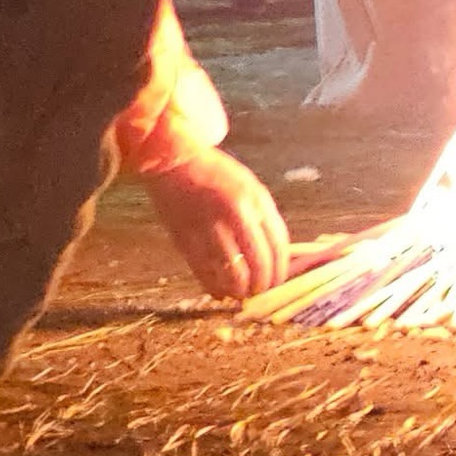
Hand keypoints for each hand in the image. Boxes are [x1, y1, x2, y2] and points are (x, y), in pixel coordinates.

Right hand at [144, 148, 291, 298]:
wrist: (174, 162)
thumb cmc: (216, 175)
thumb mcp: (249, 187)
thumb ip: (263, 216)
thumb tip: (276, 254)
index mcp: (255, 199)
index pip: (277, 244)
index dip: (280, 268)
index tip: (280, 281)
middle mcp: (234, 214)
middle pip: (258, 261)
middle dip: (263, 283)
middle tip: (262, 291)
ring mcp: (208, 227)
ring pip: (231, 273)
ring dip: (240, 290)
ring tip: (242, 294)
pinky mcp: (185, 239)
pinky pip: (203, 272)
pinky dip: (215, 287)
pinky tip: (221, 293)